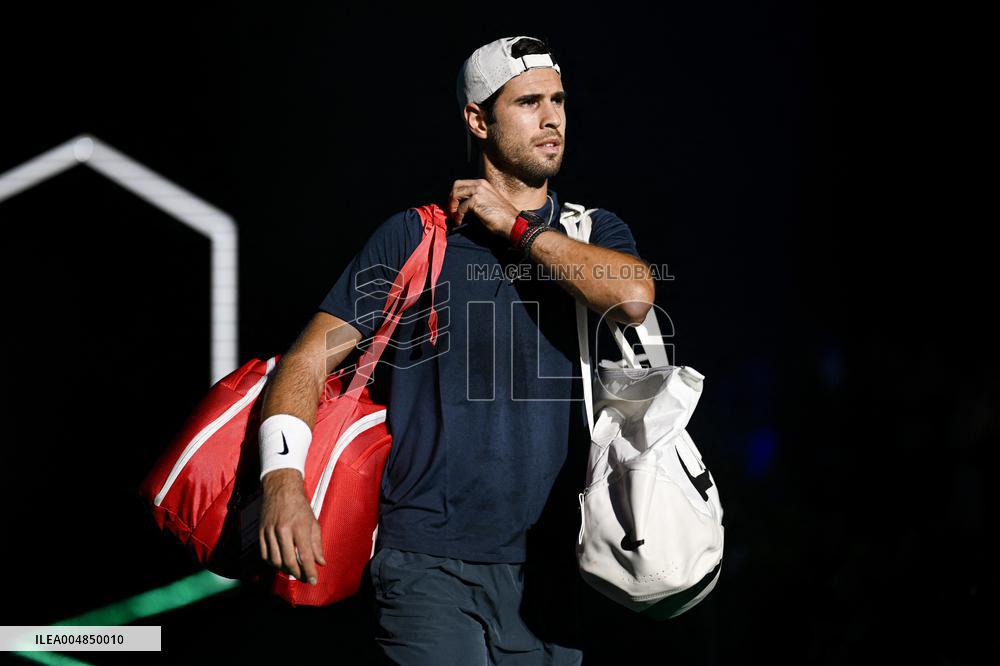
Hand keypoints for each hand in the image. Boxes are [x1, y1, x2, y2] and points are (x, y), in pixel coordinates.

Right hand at [259, 469, 326, 583]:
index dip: (309, 571)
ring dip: (284, 570)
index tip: (313, 581)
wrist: (281, 488)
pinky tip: (279, 563)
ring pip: (275, 560)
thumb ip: (317, 544)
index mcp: (300, 527)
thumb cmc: (300, 505)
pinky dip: (272, 562)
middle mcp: (284, 530)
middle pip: (288, 561)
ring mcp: (270, 531)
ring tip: (293, 571)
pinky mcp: (261, 531)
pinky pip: (264, 554)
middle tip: (304, 578)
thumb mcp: (313, 522)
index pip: (305, 556)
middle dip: (297, 574)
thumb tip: (320, 562)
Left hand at [448, 179, 518, 236]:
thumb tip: (461, 204)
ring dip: (453, 207)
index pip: (462, 184)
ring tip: (455, 217)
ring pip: (456, 194)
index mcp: (483, 184)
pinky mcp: (476, 200)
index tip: (455, 206)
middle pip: (456, 185)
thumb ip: (476, 199)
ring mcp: (478, 191)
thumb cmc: (502, 216)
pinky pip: (460, 207)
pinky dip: (458, 216)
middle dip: (451, 198)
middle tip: (452, 210)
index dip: (456, 194)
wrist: (511, 222)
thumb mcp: (487, 202)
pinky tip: (460, 222)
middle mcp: (480, 184)